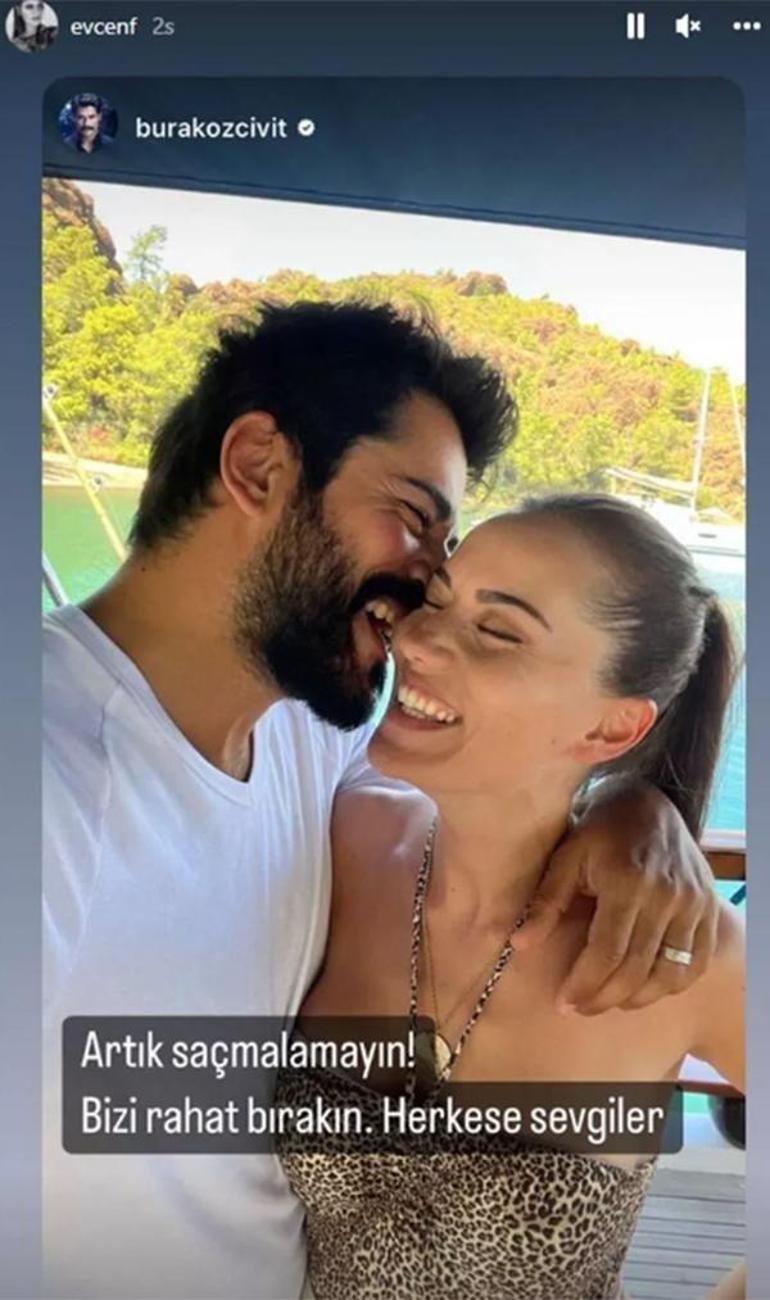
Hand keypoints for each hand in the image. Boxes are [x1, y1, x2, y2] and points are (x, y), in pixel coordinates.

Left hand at [514, 780, 718, 1013]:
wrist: (649, 804)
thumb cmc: (599, 832)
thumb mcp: (566, 857)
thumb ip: (546, 902)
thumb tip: (520, 944)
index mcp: (626, 880)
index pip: (607, 951)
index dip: (585, 984)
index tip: (565, 1003)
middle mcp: (666, 894)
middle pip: (637, 968)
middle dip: (605, 998)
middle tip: (580, 1008)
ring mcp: (693, 902)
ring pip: (670, 972)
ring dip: (639, 997)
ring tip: (610, 1001)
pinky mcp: (709, 908)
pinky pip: (696, 962)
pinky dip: (672, 983)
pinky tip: (646, 987)